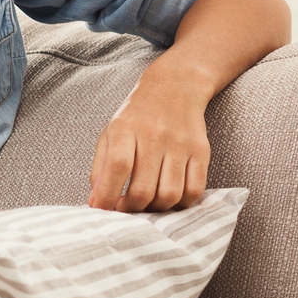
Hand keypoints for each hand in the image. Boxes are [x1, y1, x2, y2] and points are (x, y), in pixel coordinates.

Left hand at [86, 71, 210, 211]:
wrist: (175, 88)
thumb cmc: (136, 117)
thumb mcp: (110, 134)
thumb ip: (100, 169)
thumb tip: (96, 204)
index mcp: (125, 129)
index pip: (118, 166)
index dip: (108, 195)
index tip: (104, 210)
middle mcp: (154, 136)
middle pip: (143, 189)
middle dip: (131, 208)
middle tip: (126, 207)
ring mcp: (180, 145)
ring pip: (169, 195)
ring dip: (155, 209)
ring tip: (147, 203)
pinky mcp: (201, 152)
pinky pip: (194, 190)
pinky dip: (181, 204)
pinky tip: (169, 199)